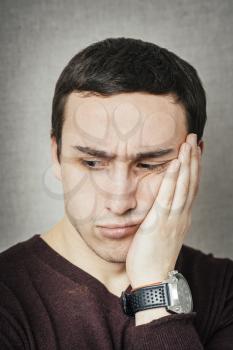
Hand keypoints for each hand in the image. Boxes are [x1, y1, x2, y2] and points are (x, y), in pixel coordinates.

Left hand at [126, 133, 201, 288]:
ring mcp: (172, 218)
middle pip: (191, 182)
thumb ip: (164, 217)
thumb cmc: (153, 257)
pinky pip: (167, 197)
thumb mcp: (163, 233)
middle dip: (194, 158)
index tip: (196, 151)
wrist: (153, 279)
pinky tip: (174, 164)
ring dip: (187, 163)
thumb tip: (160, 205)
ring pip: (183, 186)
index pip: (191, 187)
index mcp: (182, 217)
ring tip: (188, 143)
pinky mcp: (159, 222)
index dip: (195, 168)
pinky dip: (171, 179)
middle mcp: (181, 215)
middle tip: (195, 138)